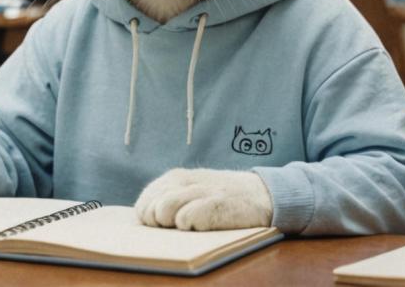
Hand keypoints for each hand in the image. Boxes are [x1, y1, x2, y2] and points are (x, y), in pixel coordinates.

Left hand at [135, 168, 272, 230]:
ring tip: (190, 225)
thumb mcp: (191, 190)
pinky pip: (186, 218)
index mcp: (175, 177)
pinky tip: (205, 225)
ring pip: (164, 210)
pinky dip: (191, 226)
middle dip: (160, 224)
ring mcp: (200, 191)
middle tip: (179, 226)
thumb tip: (145, 221)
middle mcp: (184, 181)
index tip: (165, 226)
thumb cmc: (220, 197)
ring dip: (173, 224)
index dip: (150, 220)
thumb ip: (168, 199)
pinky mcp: (216, 204)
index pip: (144, 203)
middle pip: (152, 209)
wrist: (260, 194)